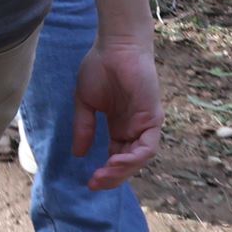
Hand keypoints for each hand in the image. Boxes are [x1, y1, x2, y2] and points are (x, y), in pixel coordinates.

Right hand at [72, 38, 162, 188]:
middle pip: (128, 162)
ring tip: (104, 175)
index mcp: (119, 127)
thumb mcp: (85, 102)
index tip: (89, 182)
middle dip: (113, 176)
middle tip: (95, 184)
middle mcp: (134, 129)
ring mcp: (145, 124)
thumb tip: (78, 154)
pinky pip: (147, 146)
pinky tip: (115, 162)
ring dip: (123, 170)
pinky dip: (133, 157)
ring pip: (139, 158)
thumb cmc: (99, 67)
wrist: (114, 46)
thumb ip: (84, 127)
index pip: (116, 156)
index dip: (105, 171)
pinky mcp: (153, 118)